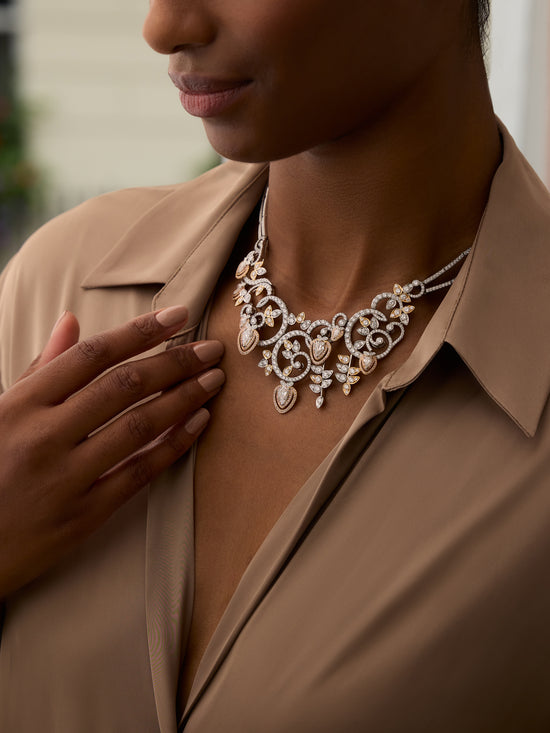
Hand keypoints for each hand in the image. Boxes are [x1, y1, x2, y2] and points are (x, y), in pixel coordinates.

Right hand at [0, 306, 223, 598]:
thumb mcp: (0, 412)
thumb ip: (40, 368)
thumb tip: (72, 321)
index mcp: (21, 404)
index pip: (93, 355)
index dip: (140, 331)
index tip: (179, 316)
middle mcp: (44, 435)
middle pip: (124, 385)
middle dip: (175, 361)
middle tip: (210, 347)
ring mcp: (65, 477)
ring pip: (138, 426)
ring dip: (183, 398)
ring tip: (214, 378)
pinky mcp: (84, 515)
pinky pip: (139, 473)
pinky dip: (173, 444)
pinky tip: (198, 422)